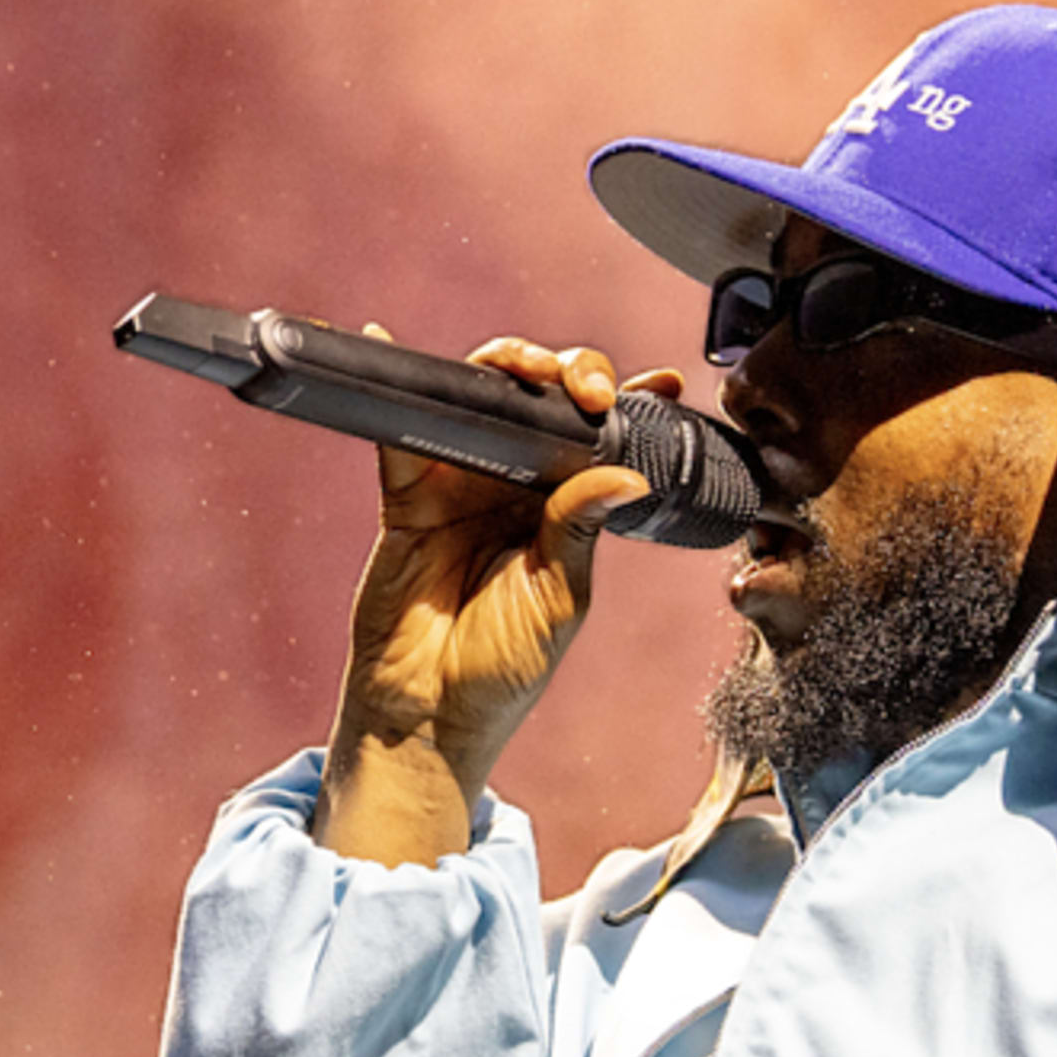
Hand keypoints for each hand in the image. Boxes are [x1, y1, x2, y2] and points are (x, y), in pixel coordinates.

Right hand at [322, 335, 683, 857]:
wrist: (429, 715)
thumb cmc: (500, 671)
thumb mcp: (560, 599)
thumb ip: (581, 531)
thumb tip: (624, 474)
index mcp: (565, 510)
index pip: (603, 439)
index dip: (631, 401)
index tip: (665, 383)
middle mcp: (515, 487)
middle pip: (544, 400)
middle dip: (570, 374)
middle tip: (586, 392)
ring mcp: (460, 486)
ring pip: (484, 400)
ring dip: (506, 367)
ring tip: (525, 370)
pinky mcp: (407, 497)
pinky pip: (402, 432)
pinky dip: (399, 387)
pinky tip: (391, 341)